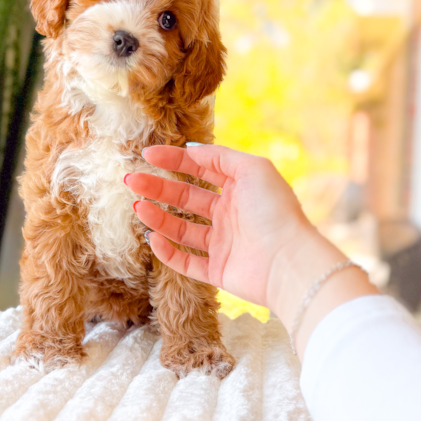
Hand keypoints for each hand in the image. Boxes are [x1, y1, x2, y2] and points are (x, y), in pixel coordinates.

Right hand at [125, 144, 347, 314]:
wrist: (288, 262)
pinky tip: (153, 237)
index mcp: (240, 189)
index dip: (174, 161)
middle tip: (132, 179)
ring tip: (137, 206)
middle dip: (158, 187)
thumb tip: (192, 149)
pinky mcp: (219, 271)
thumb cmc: (274, 211)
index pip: (201, 170)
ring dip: (158, 217)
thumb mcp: (253, 169)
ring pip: (181, 229)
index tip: (148, 155)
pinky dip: (168, 251)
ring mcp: (224, 244)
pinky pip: (186, 261)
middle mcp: (230, 215)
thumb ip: (221, 157)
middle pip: (186, 198)